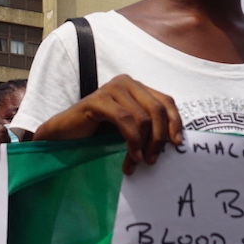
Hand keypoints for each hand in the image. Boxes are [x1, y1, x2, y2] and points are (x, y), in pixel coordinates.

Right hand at [30, 75, 182, 174]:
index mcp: (137, 87)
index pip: (166, 101)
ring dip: (144, 144)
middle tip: (154, 159)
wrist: (65, 134)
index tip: (177, 144)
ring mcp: (112, 88)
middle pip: (157, 109)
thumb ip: (148, 127)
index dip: (175, 122)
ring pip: (143, 117)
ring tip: (139, 161)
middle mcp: (127, 82)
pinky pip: (125, 120)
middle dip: (159, 137)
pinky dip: (132, 141)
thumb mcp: (129, 128)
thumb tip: (174, 142)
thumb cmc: (98, 131)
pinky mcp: (98, 99)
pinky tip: (132, 156)